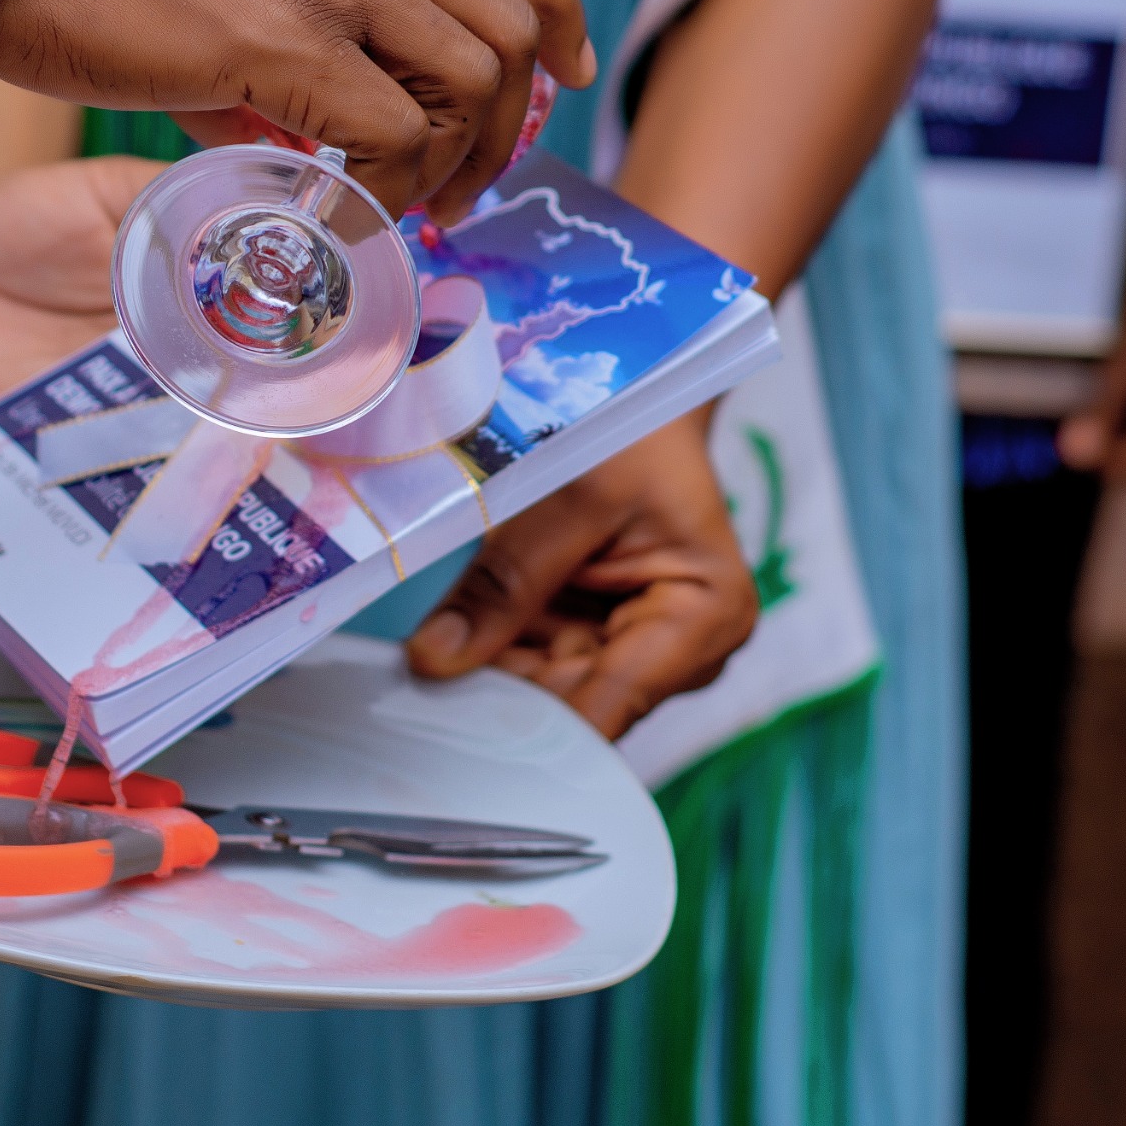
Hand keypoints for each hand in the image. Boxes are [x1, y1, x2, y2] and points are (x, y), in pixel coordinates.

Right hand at [0, 0, 593, 222]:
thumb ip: (277, 43)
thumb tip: (298, 138)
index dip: (557, 6)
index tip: (569, 72)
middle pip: (509, 22)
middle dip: (510, 124)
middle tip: (467, 190)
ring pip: (473, 78)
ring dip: (460, 164)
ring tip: (411, 210)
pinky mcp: (280, 37)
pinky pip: (392, 130)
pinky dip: (390, 186)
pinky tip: (343, 211)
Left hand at [405, 416, 759, 738]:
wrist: (643, 397)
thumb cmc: (635, 430)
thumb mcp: (573, 494)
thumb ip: (507, 581)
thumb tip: (435, 659)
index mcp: (707, 619)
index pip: (608, 706)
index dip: (529, 728)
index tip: (451, 726)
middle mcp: (682, 654)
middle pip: (575, 707)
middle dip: (498, 696)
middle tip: (418, 682)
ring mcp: (637, 650)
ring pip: (545, 692)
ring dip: (486, 674)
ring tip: (425, 657)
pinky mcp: (596, 636)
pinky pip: (533, 663)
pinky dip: (490, 651)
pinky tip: (447, 639)